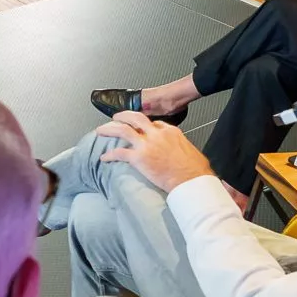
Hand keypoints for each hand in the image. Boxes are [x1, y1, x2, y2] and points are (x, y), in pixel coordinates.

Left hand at [94, 113, 214, 192]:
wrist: (191, 180)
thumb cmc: (195, 169)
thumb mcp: (190, 149)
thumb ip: (179, 145)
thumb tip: (178, 151)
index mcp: (170, 131)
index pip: (153, 123)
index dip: (144, 126)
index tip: (139, 129)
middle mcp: (156, 134)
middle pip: (135, 118)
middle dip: (123, 116)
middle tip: (115, 118)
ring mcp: (146, 145)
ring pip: (123, 130)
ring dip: (110, 129)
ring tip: (101, 130)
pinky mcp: (139, 158)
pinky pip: (119, 153)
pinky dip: (109, 155)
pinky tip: (103, 157)